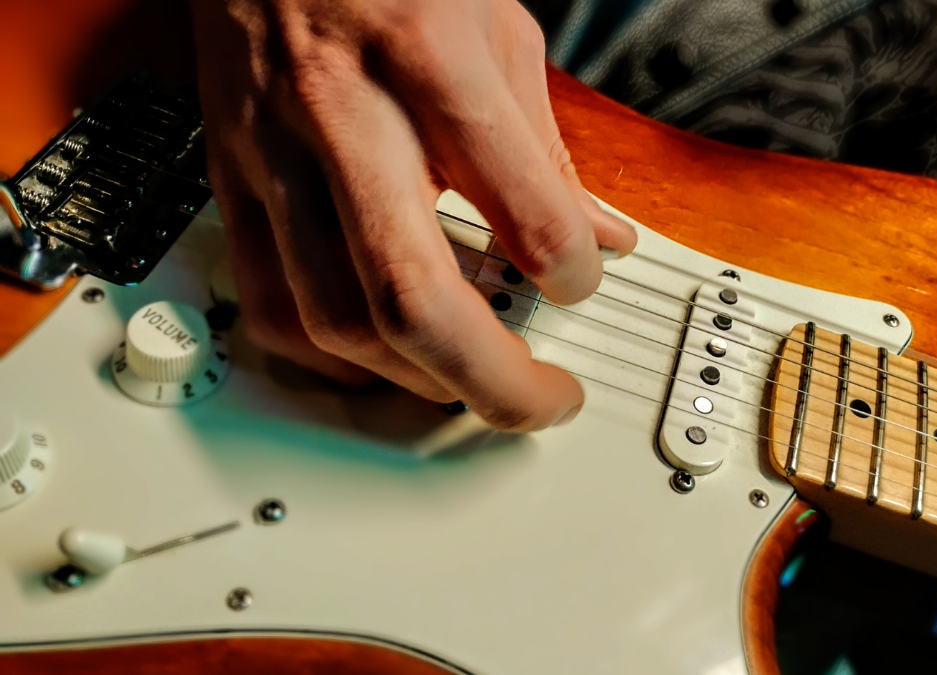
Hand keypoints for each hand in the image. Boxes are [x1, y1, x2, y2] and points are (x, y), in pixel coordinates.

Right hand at [190, 0, 636, 429]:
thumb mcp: (497, 31)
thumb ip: (549, 149)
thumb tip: (601, 236)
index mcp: (428, 61)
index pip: (523, 210)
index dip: (572, 273)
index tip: (581, 282)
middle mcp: (343, 116)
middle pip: (411, 297)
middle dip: (491, 380)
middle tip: (539, 401)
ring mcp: (273, 155)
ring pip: (334, 320)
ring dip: (416, 379)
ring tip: (470, 382)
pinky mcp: (231, 181)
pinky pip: (268, 302)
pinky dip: (332, 356)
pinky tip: (380, 357)